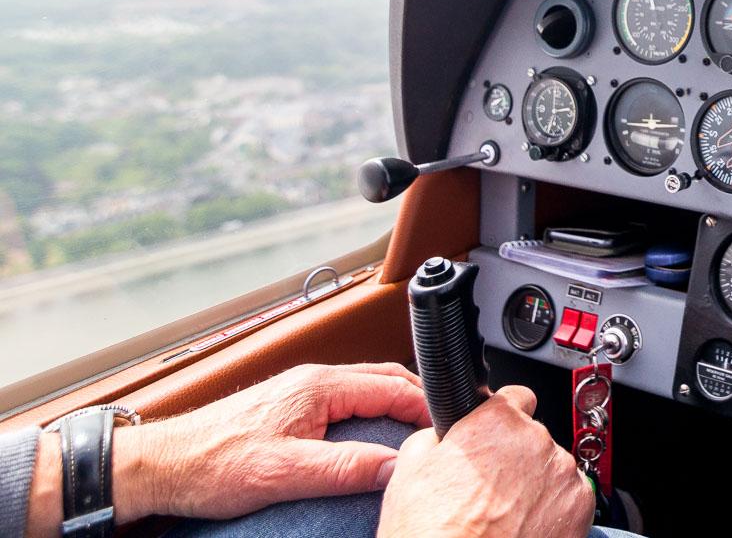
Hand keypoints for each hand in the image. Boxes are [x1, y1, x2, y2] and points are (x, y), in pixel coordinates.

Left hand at [114, 361, 429, 521]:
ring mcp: (301, 390)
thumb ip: (345, 468)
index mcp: (319, 385)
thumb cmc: (211, 465)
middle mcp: (313, 379)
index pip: (393, 386)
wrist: (161, 466)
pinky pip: (348, 398)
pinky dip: (374, 409)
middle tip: (444, 427)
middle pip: (386, 379)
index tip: (451, 427)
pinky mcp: (290, 405)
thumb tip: (396, 466)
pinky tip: (375, 434)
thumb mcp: (285, 473)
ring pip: (367, 386)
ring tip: (418, 431)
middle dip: (420, 398)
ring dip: (397, 402)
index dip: (427, 406)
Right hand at [377, 384, 595, 537]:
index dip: (500, 419)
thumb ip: (434, 436)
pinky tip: (526, 528)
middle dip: (514, 458)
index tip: (495, 436)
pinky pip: (570, 496)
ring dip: (536, 484)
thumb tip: (443, 432)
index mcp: (496, 421)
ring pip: (551, 467)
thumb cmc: (431, 532)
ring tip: (506, 516)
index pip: (514, 397)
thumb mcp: (409, 471)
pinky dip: (555, 509)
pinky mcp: (580, 504)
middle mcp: (535, 438)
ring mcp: (561, 472)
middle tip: (489, 492)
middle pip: (532, 437)